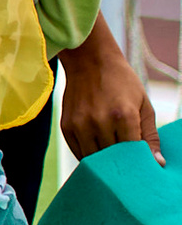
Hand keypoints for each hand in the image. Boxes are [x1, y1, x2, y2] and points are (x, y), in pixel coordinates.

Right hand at [58, 10, 158, 158]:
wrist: (90, 61)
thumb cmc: (122, 83)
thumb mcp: (143, 105)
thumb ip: (151, 135)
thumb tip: (158, 163)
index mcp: (123, 116)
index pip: (132, 155)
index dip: (137, 160)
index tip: (140, 159)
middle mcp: (100, 122)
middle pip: (113, 160)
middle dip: (121, 162)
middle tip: (126, 157)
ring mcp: (80, 125)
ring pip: (94, 160)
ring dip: (104, 161)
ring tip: (111, 152)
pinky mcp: (67, 127)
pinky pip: (79, 153)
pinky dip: (89, 155)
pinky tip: (97, 145)